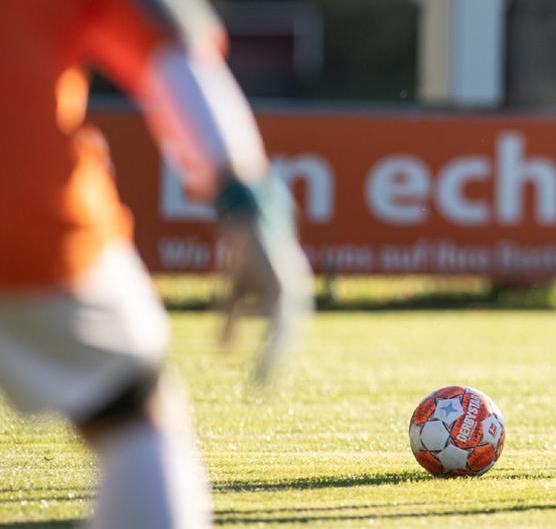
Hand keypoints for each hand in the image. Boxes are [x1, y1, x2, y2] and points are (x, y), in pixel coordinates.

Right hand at [216, 176, 312, 383]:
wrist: (244, 202)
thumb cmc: (242, 246)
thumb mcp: (235, 286)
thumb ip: (232, 317)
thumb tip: (224, 352)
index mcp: (288, 293)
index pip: (286, 334)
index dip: (275, 359)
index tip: (264, 386)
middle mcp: (290, 288)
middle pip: (286, 333)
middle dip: (274, 363)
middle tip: (261, 394)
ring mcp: (282, 278)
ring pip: (281, 324)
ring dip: (270, 354)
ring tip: (258, 384)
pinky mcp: (266, 270)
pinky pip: (261, 305)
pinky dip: (245, 329)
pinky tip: (229, 350)